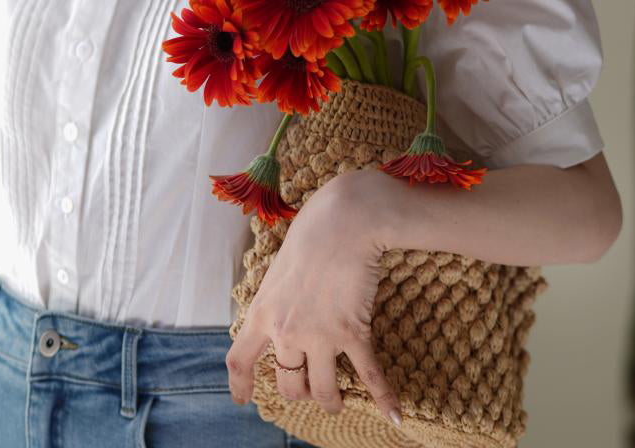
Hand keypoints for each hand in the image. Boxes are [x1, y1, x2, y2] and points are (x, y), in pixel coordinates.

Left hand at [225, 167, 403, 426]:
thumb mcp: (280, 268)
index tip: (242, 400)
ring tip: (337, 403)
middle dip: (298, 392)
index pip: (239, 358)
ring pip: (323, 391)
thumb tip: (283, 314)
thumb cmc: (311, 233)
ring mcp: (319, 336)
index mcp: (262, 311)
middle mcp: (286, 331)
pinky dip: (384, 398)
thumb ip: (278, 298)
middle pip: (287, 384)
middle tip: (309, 389)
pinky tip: (394, 415)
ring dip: (331, 402)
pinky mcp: (352, 333)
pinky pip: (369, 377)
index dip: (240, 384)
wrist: (344, 220)